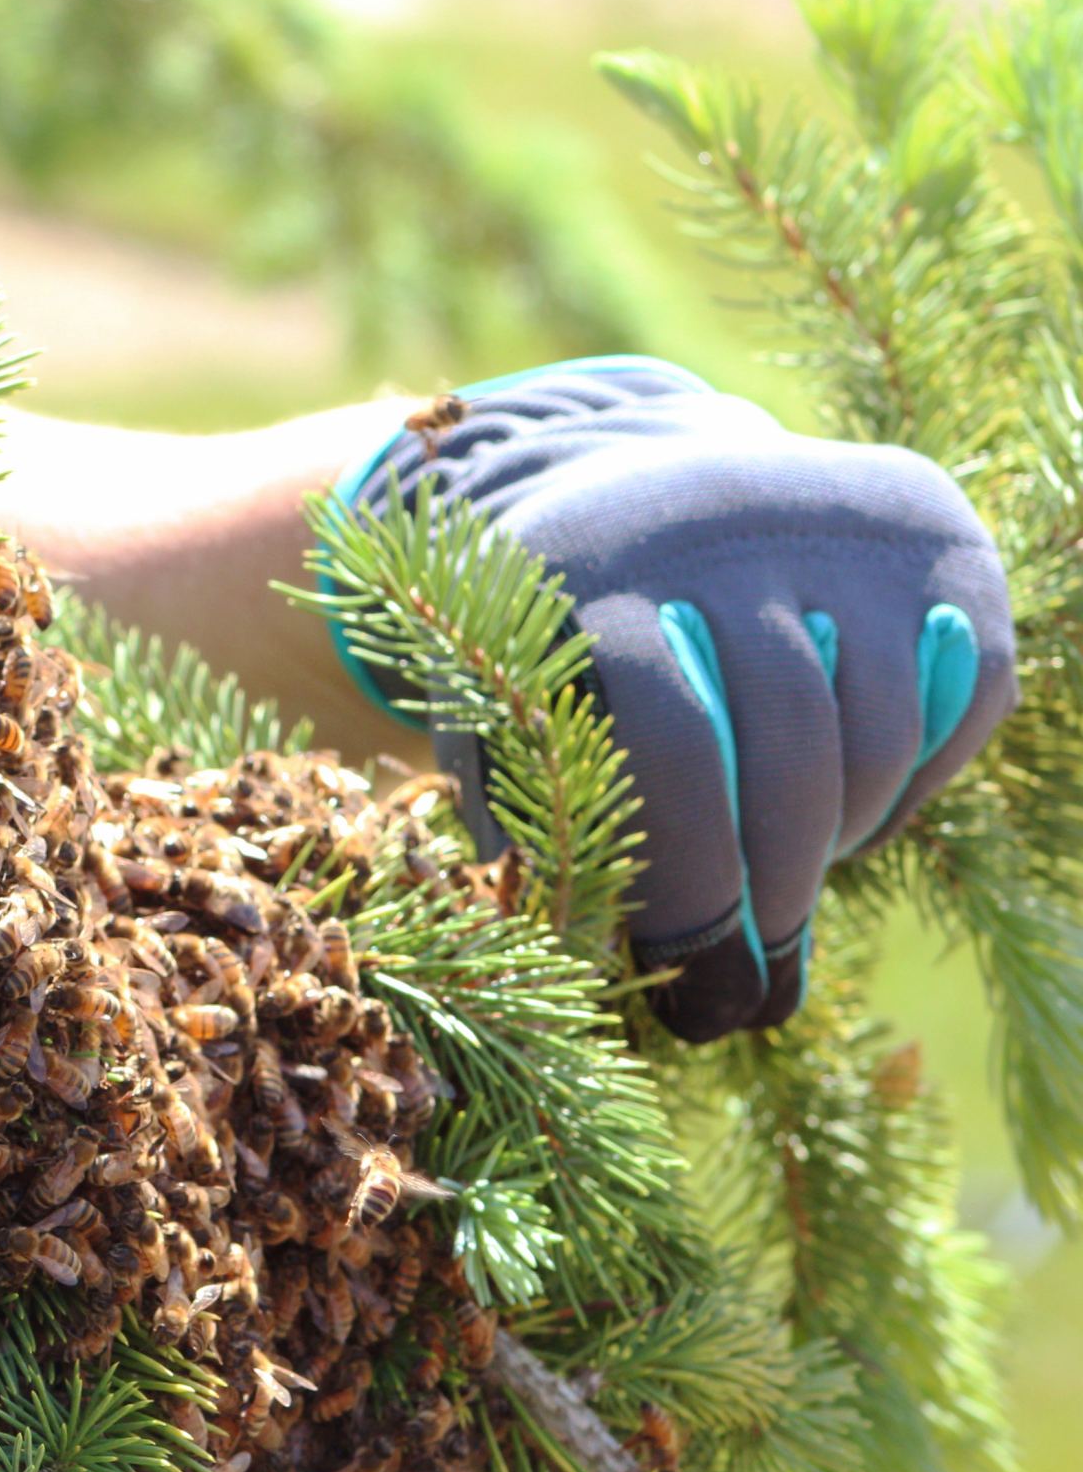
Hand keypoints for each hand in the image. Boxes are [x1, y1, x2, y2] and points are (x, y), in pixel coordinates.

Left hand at [346, 356, 1015, 1038]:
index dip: (688, 879)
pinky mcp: (933, 534)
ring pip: (878, 734)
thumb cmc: (559, 650)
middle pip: (789, 746)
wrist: (646, 495)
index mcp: (579, 563)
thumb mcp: (507, 712)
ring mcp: (834, 517)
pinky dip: (911, 783)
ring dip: (836, 841)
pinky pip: (964, 699)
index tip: (689, 976)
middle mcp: (713, 518)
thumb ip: (537, 824)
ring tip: (780, 880)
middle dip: (776, 888)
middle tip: (750, 976)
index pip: (669, 741)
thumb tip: (595, 965)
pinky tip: (843, 809)